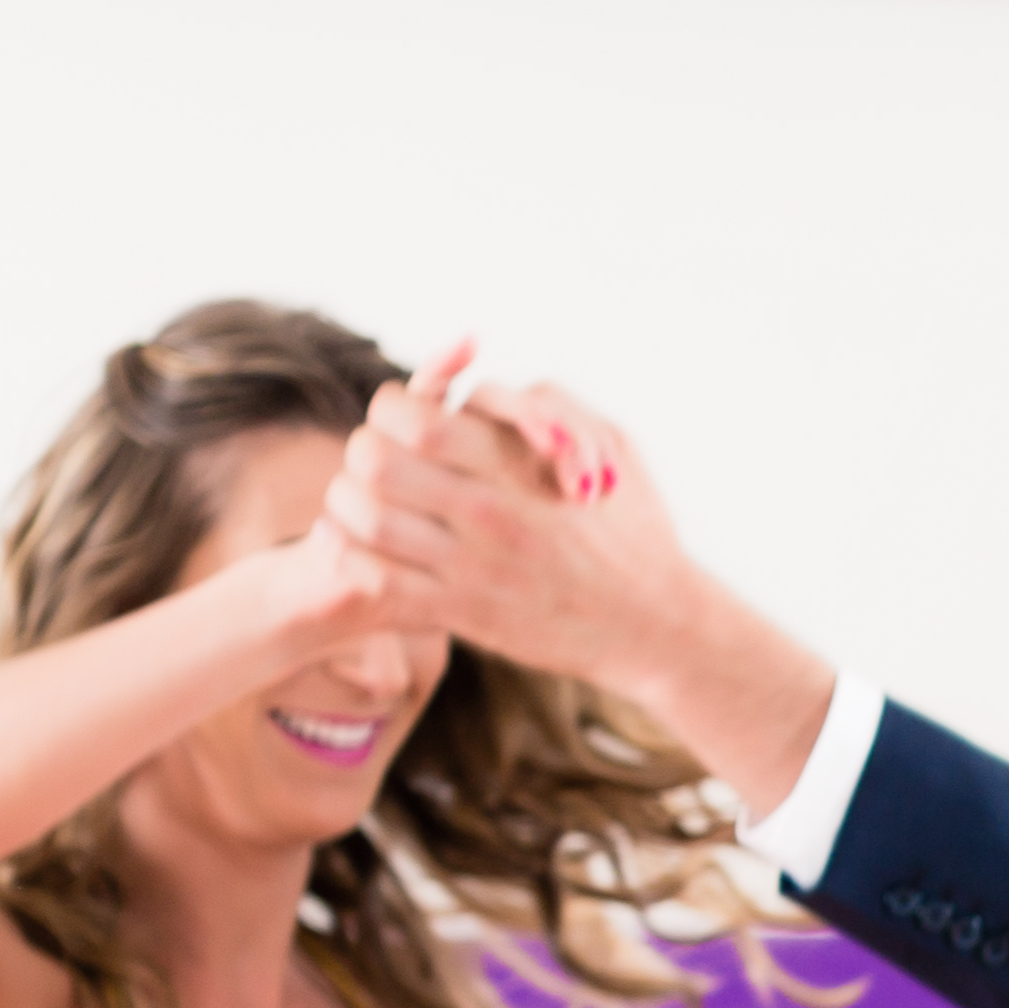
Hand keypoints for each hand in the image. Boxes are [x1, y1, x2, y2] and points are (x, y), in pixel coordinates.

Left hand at [320, 354, 697, 697]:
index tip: (405, 420)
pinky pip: (374, 579)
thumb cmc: (637, 533)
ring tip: (362, 503)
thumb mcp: (614, 446)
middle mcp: (490, 514)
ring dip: (347, 505)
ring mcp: (473, 568)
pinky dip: (352, 559)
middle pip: (373, 461)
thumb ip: (547, 404)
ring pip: (363, 520)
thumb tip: (485, 380)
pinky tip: (361, 549)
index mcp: (519, 466)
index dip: (392, 409)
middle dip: (364, 453)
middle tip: (378, 462)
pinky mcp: (465, 615)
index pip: (411, 416)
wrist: (660, 627)